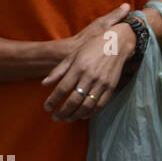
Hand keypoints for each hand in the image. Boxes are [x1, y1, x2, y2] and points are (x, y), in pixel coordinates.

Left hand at [42, 4, 132, 121]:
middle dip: (63, 112)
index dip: (53, 101)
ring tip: (68, 118)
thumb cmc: (92, 48)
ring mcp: (102, 83)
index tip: (47, 108)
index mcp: (78, 67)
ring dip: (76, 115)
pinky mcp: (111, 87)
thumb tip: (44, 84)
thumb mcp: (73, 55)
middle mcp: (90, 76)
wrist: (117, 43)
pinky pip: (100, 104)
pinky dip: (91, 113)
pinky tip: (83, 115)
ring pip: (87, 105)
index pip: (62, 89)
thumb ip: (58, 70)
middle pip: (74, 100)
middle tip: (56, 117)